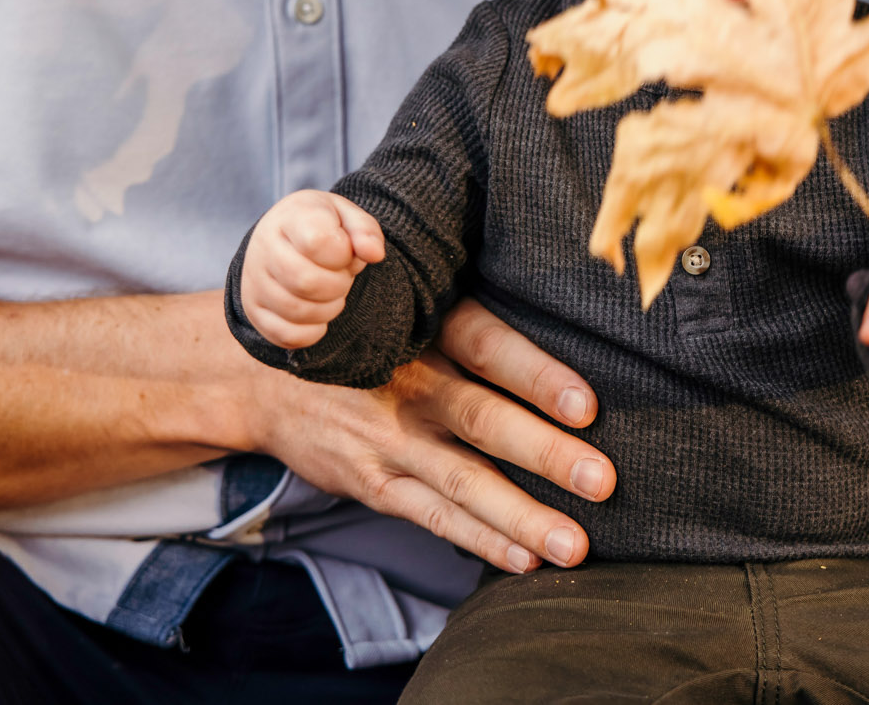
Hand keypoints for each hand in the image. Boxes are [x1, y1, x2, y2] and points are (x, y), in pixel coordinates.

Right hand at [237, 299, 615, 572]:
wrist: (265, 376)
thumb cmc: (372, 336)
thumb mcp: (415, 309)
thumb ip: (480, 326)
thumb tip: (579, 336)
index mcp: (432, 329)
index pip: (490, 348)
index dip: (538, 376)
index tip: (588, 406)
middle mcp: (413, 384)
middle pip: (484, 420)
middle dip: (546, 454)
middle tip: (603, 481)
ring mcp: (390, 439)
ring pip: (464, 482)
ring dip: (522, 517)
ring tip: (574, 545)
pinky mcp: (373, 482)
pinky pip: (434, 517)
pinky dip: (480, 540)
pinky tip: (524, 559)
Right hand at [239, 190, 384, 347]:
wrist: (284, 236)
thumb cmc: (323, 226)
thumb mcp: (347, 216)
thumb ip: (365, 231)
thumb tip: (374, 254)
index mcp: (290, 217)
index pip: (317, 242)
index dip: (344, 254)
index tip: (346, 251)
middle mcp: (263, 247)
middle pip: (306, 282)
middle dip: (339, 284)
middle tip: (342, 275)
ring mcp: (254, 281)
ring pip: (297, 311)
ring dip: (329, 308)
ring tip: (332, 292)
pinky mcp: (254, 311)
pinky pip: (287, 336)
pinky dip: (313, 331)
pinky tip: (319, 313)